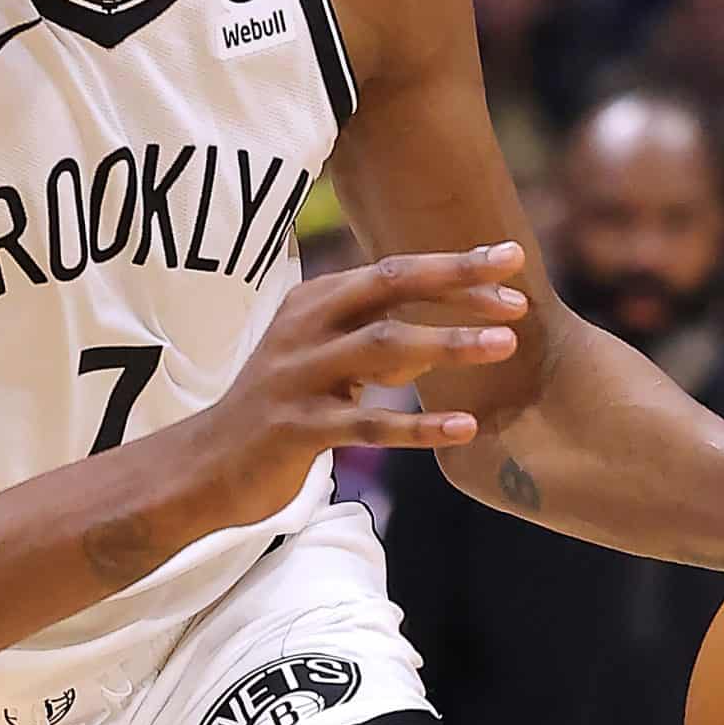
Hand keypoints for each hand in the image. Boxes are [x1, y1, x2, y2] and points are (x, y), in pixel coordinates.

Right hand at [203, 242, 528, 527]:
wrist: (206, 465)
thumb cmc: (280, 407)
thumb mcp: (322, 358)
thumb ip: (375, 337)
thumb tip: (448, 330)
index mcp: (313, 302)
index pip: (392, 271)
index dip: (453, 265)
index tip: (511, 259)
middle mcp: (304, 327)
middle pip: (388, 289)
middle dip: (456, 286)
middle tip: (517, 297)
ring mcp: (297, 375)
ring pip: (382, 348)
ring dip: (448, 345)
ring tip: (506, 347)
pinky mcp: (296, 428)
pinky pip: (368, 425)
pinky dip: (419, 426)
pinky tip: (465, 426)